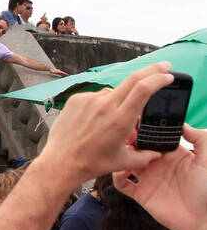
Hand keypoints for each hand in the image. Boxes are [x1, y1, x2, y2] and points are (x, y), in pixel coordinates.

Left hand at [39, 63, 172, 190]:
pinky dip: (100, 106)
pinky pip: (95, 97)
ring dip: (118, 101)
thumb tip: (158, 153)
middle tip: (163, 66)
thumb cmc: (92, 163)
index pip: (144, 89)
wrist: (61, 162)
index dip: (158, 78)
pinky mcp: (77, 99)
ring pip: (113, 92)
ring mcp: (89, 100)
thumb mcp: (123, 161)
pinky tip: (93, 122)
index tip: (168, 75)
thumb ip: (145, 156)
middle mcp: (106, 106)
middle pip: (133, 78)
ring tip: (106, 124)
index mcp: (121, 119)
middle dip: (152, 70)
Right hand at [113, 122, 206, 229]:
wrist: (202, 219)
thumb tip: (182, 123)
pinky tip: (122, 172)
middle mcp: (158, 164)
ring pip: (127, 162)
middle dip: (130, 141)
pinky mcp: (141, 194)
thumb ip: (199, 138)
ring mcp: (148, 179)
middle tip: (127, 138)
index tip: (138, 124)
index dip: (145, 130)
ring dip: (122, 156)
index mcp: (172, 154)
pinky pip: (122, 184)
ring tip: (124, 154)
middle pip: (137, 147)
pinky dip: (117, 176)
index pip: (153, 137)